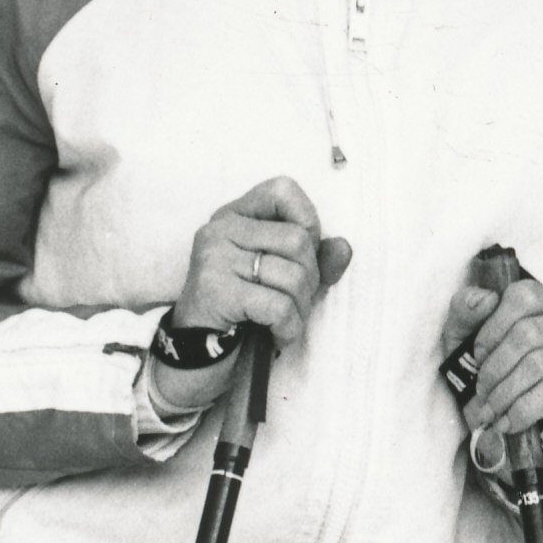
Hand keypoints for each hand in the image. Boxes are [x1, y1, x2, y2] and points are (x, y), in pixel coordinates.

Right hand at [172, 176, 353, 399]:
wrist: (198, 353)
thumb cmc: (244, 308)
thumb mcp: (283, 277)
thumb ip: (316, 259)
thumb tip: (343, 248)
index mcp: (235, 216)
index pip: (282, 190)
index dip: (307, 220)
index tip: (303, 254)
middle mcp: (220, 229)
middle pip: (297, 240)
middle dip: (310, 278)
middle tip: (295, 301)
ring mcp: (213, 258)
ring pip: (292, 275)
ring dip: (300, 308)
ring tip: (286, 320)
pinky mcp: (215, 291)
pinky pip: (277, 305)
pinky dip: (289, 327)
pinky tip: (278, 336)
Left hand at [441, 273, 542, 455]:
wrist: (530, 427)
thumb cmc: (499, 375)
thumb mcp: (468, 340)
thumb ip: (466, 311)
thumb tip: (484, 299)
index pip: (522, 298)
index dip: (492, 329)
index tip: (477, 357)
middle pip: (528, 333)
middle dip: (495, 367)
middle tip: (481, 391)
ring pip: (538, 364)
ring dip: (505, 393)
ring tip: (491, 410)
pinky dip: (521, 410)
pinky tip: (508, 422)